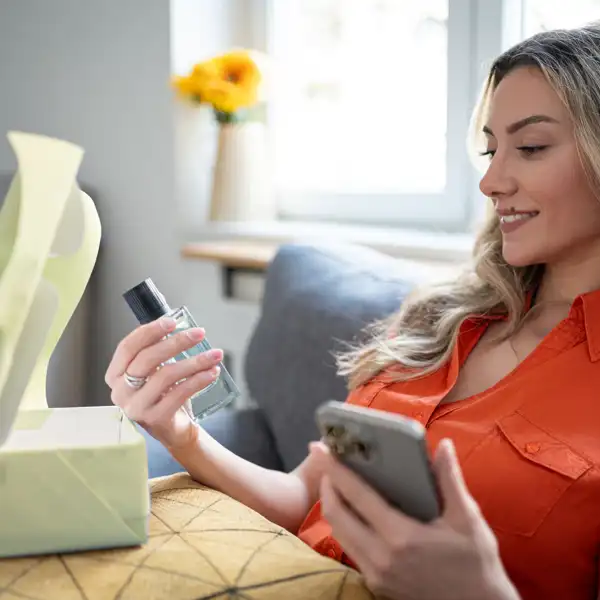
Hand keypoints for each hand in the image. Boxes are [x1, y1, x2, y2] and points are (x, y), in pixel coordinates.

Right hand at [105, 316, 222, 448]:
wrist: (174, 428)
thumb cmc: (164, 394)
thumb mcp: (155, 370)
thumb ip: (159, 350)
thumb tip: (181, 325)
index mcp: (116, 374)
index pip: (128, 347)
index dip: (150, 331)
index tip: (172, 321)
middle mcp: (121, 391)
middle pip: (147, 359)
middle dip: (177, 342)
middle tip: (199, 333)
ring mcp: (136, 407)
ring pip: (165, 375)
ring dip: (194, 362)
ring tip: (214, 355)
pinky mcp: (155, 419)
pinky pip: (179, 394)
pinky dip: (198, 380)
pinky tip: (211, 372)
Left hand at [311, 439, 519, 599]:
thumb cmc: (476, 563)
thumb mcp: (467, 519)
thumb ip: (450, 480)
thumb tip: (443, 445)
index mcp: (401, 536)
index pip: (357, 495)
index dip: (334, 469)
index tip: (319, 448)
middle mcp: (380, 557)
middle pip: (336, 515)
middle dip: (327, 485)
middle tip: (329, 464)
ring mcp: (375, 574)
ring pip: (339, 533)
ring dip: (333, 506)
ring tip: (337, 483)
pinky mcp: (376, 585)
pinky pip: (349, 550)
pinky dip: (344, 526)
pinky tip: (353, 513)